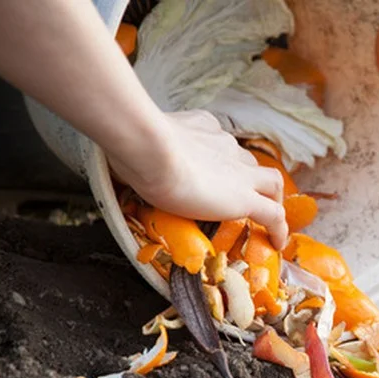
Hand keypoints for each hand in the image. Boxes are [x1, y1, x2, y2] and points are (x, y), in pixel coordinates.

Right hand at [0, 0, 289, 248]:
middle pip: (251, 164)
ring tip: (266, 227)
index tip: (220, 176)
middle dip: (252, 182)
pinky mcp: (243, 197)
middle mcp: (227, 147)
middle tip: (246, 204)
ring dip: (272, 205)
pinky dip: (279, 231)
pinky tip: (278, 245)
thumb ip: (129, 138)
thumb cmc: (132, 140)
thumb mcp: (133, 137)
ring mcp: (239, 173)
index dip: (226, 164)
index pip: (224, 146)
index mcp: (205, 130)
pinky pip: (273, 216)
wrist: (147, 144)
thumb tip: (99, 135)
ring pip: (271, 187)